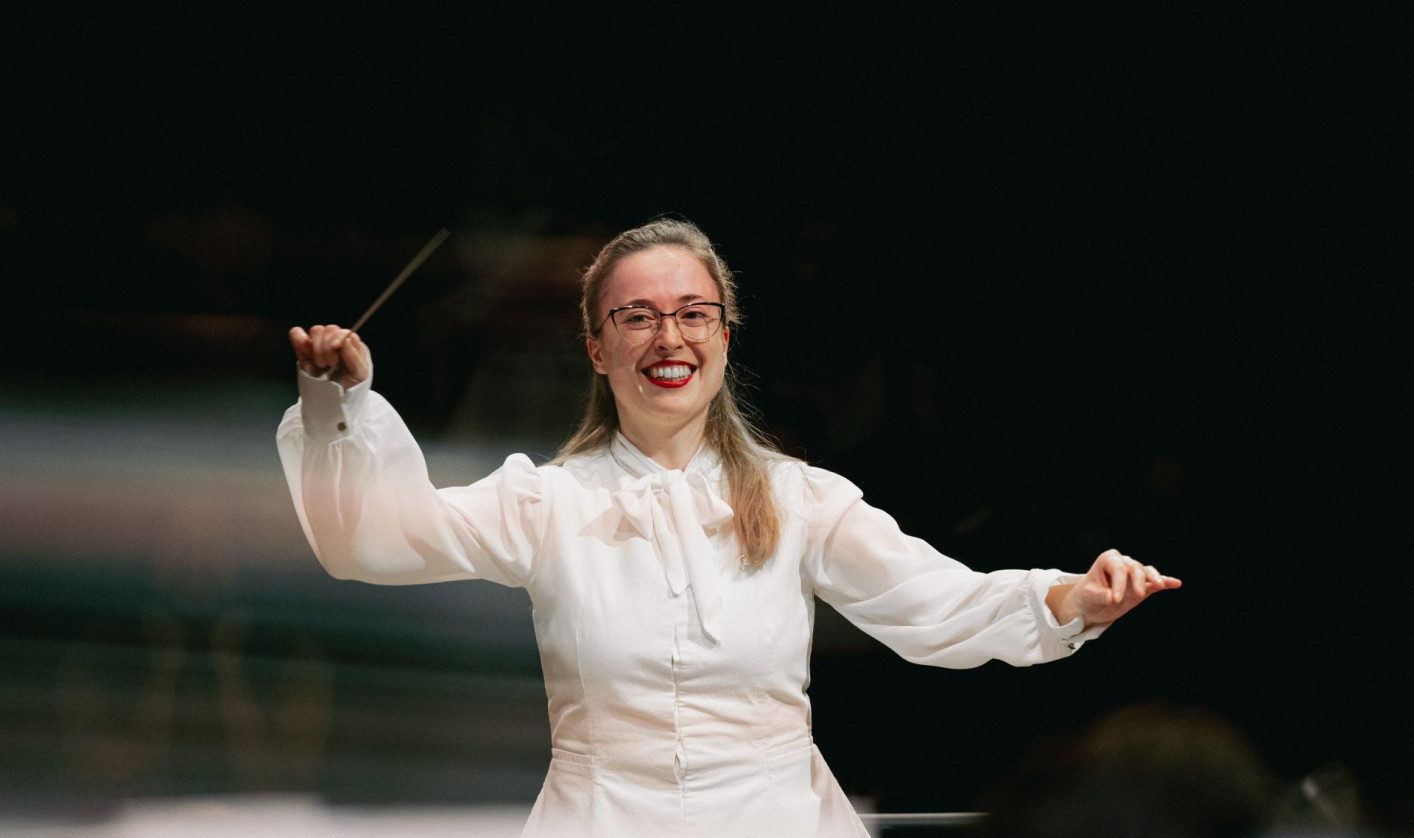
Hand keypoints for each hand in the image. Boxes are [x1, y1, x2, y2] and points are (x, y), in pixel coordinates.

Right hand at [289, 324, 370, 389]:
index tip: (335, 348)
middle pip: (329, 329)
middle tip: (331, 364)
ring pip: (316, 331)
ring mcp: (319, 345)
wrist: (334, 402)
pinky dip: (298, 337)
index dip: (338, 338)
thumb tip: (346, 339)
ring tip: (321, 364)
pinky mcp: (304, 350)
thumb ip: (354, 356)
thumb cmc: (351, 386)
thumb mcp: (360, 373)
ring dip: (317, 347)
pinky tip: (305, 348)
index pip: (344, 332)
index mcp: (351, 344)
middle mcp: (335, 341)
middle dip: (328, 347)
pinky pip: (296, 334)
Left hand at [1047, 549, 1181, 627]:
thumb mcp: (1089, 596)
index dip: (1118, 583)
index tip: (1115, 599)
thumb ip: (1101, 596)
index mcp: (1108, 560)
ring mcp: (1134, 574)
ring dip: (1155, 578)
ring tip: (1160, 585)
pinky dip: (1166, 582)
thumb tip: (1114, 598)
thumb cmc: (1088, 596)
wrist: (1091, 604)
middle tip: (1139, 594)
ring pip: (1146, 572)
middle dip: (1138, 580)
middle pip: (1135, 567)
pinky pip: (1155, 583)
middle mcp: (1123, 562)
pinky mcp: (1143, 586)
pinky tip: (1176, 583)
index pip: (1118, 568)